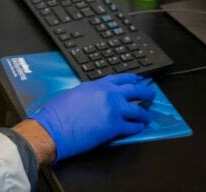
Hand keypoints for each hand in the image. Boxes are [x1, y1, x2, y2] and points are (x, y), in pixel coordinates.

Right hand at [26, 73, 154, 161]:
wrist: (54, 128)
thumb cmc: (58, 112)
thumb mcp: (74, 93)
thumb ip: (89, 93)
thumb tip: (95, 98)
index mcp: (97, 85)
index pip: (119, 78)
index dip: (131, 79)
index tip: (138, 80)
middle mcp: (108, 94)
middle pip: (134, 91)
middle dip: (145, 93)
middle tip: (151, 95)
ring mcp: (114, 110)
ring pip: (138, 110)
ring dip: (145, 113)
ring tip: (148, 115)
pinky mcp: (115, 126)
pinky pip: (133, 126)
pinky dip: (138, 127)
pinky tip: (140, 128)